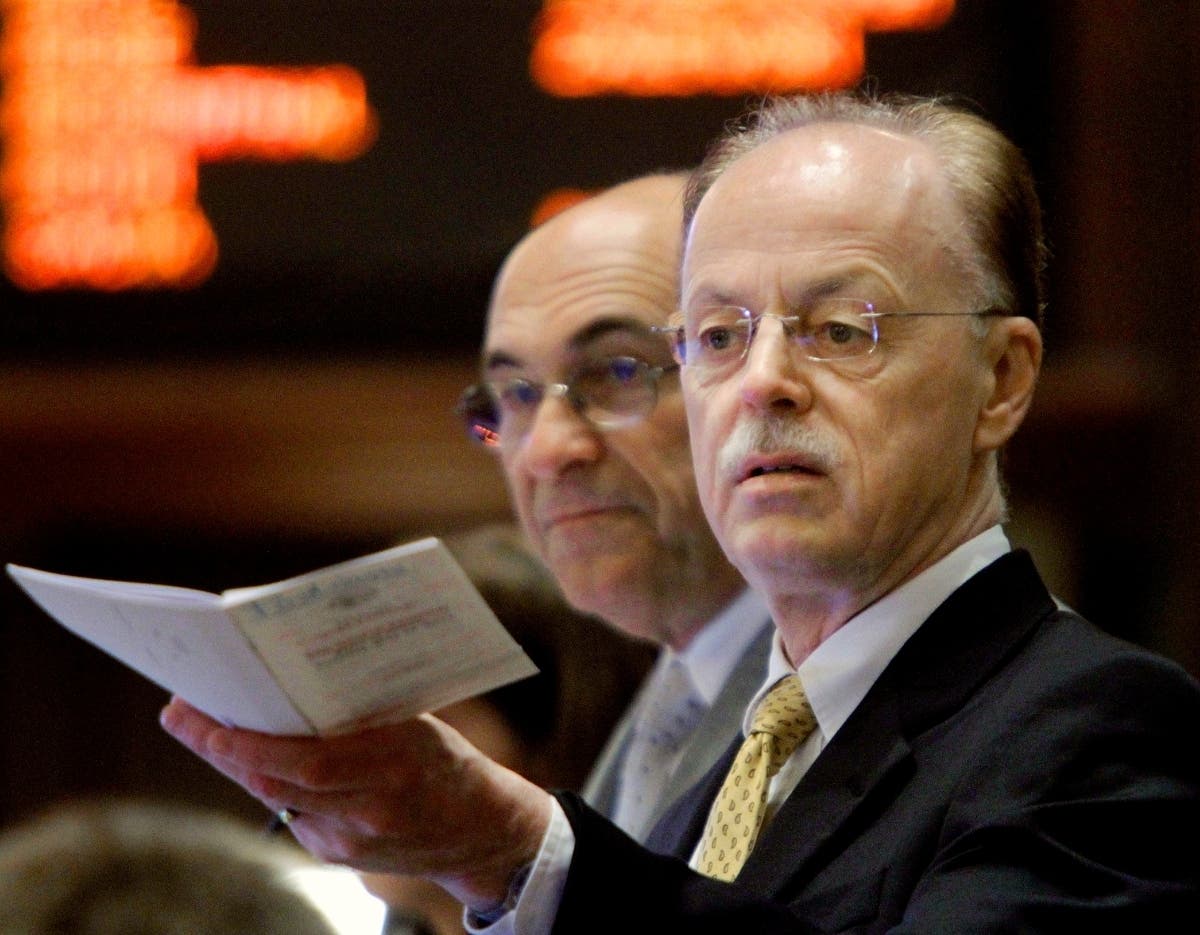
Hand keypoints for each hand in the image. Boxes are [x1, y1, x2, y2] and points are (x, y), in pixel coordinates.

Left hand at [160, 697, 551, 910]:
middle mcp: (369, 807)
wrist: (482, 833)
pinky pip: (292, 814)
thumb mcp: (418, 727)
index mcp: (395, 763)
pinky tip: (248, 759)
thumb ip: (361, 717)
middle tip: (182, 714)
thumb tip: (297, 684)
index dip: (249, 742)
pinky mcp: (341, 854)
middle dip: (222, 748)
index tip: (206, 715)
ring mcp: (352, 838)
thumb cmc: (450, 764)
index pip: (306, 759)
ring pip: (276, 799)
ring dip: (236, 764)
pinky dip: (268, 783)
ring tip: (204, 730)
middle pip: (276, 782)